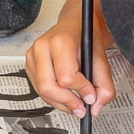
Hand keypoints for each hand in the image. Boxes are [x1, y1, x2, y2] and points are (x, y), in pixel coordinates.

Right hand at [25, 0, 114, 117]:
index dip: (81, 90)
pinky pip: (37, 89)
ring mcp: (32, 55)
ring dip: (60, 103)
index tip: (91, 95)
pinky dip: (53, 98)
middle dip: (67, 102)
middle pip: (48, 86)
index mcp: (61, 41)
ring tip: (75, 104)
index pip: (66, 77)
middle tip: (81, 109)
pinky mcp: (29, 63)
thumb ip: (104, 85)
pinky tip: (65, 96)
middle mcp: (42, 46)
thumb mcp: (101, 59)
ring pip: (41, 91)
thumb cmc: (86, 38)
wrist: (75, 24)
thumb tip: (95, 107)